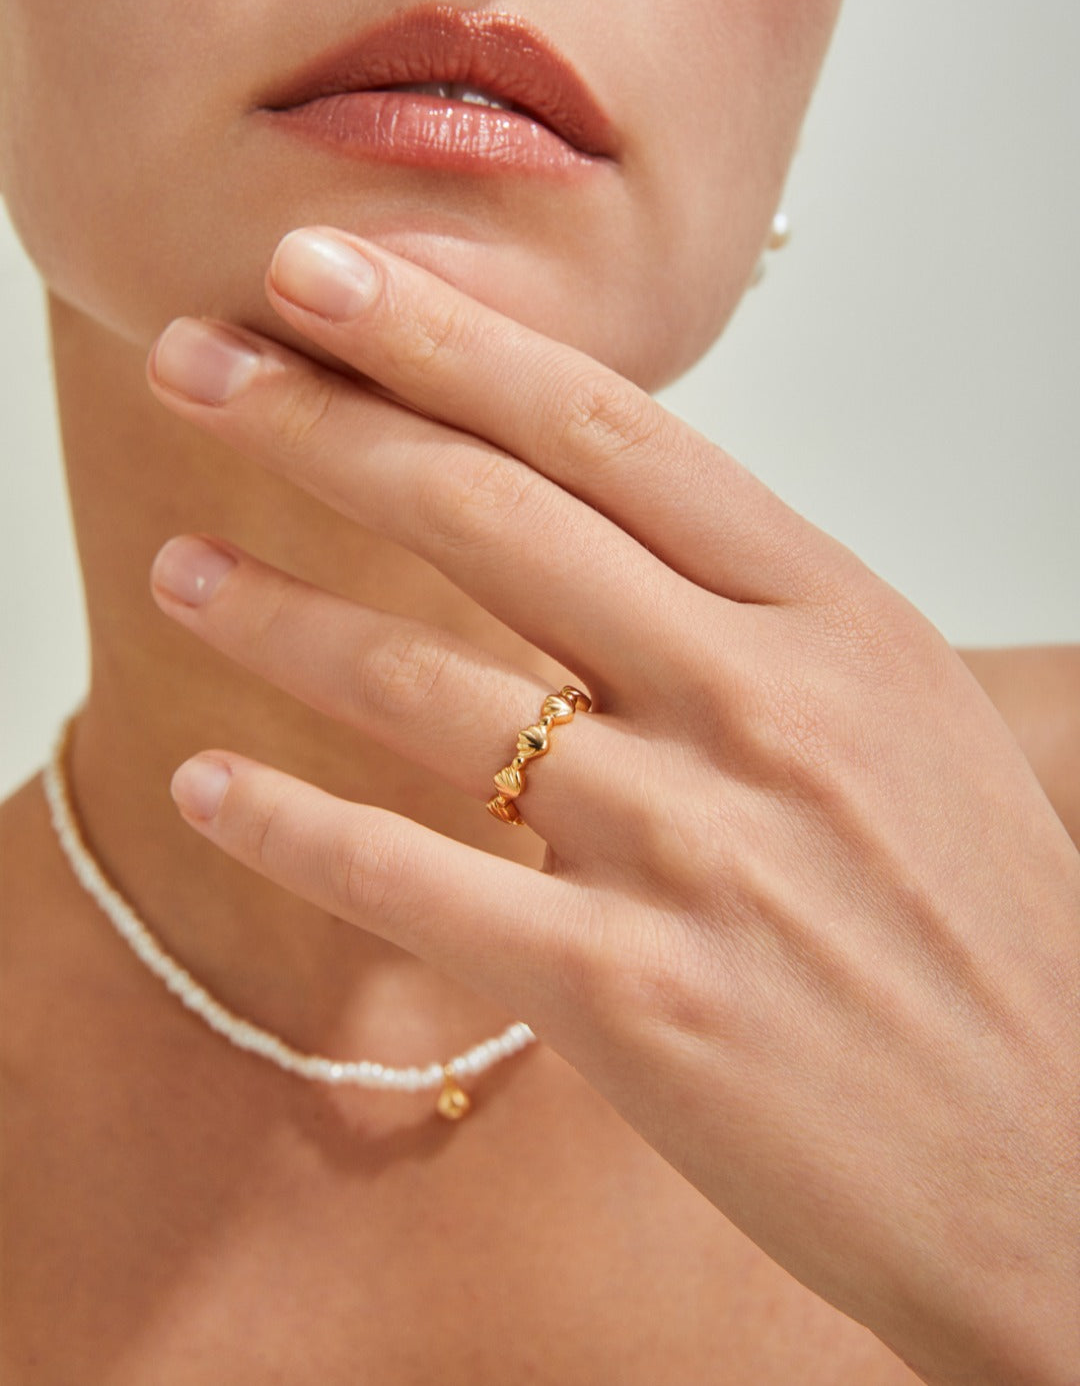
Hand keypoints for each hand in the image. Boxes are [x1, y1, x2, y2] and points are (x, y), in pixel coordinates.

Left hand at [146, 227, 1079, 1385]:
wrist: (1054, 1158)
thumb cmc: (982, 930)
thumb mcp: (896, 714)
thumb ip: (746, 615)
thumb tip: (583, 526)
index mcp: (834, 614)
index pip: (606, 429)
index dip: (446, 339)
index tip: (324, 274)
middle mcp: (759, 703)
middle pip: (494, 516)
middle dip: (321, 424)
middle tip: (198, 365)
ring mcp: (693, 847)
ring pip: (429, 688)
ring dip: (277, 616)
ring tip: (178, 571)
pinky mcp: (631, 998)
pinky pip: (417, 883)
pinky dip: (293, 827)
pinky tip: (211, 787)